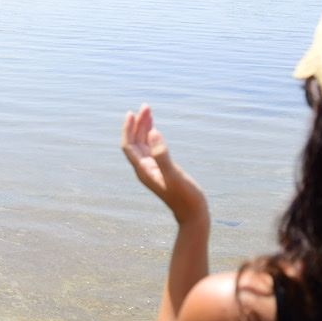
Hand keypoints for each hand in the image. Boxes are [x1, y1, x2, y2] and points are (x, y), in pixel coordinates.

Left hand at [122, 105, 208, 223]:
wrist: (193, 214)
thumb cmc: (185, 197)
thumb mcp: (174, 175)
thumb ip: (162, 155)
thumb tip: (153, 132)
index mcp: (143, 170)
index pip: (128, 146)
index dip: (128, 129)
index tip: (132, 113)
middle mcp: (145, 169)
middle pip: (135, 142)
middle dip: (138, 124)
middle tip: (146, 106)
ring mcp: (153, 169)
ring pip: (143, 144)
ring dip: (144, 128)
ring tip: (149, 111)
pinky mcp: (162, 170)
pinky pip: (152, 149)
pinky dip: (152, 136)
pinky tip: (155, 129)